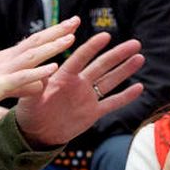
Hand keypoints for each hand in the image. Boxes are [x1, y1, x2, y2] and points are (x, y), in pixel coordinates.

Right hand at [0, 18, 77, 113]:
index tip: (70, 25)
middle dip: (56, 30)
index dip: (52, 33)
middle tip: (76, 20)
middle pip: (35, 42)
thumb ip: (23, 86)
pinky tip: (52, 68)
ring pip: (31, 55)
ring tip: (70, 38)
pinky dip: (37, 72)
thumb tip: (41, 86)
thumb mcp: (3, 88)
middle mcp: (6, 60)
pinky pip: (21, 78)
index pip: (34, 42)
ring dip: (51, 46)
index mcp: (8, 59)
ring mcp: (2, 71)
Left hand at [14, 31, 145, 145]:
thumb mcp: (29, 99)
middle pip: (102, 65)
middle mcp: (79, 83)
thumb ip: (37, 87)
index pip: (80, 59)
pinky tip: (140, 87)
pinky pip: (112, 103)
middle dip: (118, 54)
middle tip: (135, 43)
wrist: (36, 133)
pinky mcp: (93, 112)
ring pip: (110, 80)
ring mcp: (88, 97)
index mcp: (63, 77)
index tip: (105, 36)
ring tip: (140, 57)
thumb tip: (40, 75)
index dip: (92, 47)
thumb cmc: (29, 113)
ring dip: (125, 70)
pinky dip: (126, 96)